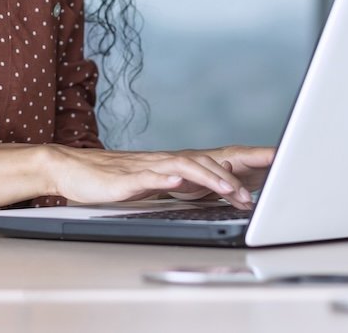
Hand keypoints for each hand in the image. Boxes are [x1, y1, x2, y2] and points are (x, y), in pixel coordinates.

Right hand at [43, 145, 275, 209]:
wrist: (70, 169)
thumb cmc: (111, 179)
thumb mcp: (155, 184)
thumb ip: (181, 184)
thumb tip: (213, 188)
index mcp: (173, 163)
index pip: (216, 158)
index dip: (246, 158)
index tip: (277, 161)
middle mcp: (163, 160)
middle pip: (206, 161)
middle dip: (236, 172)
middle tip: (260, 185)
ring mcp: (145, 168)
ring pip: (183, 167)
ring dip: (208, 178)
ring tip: (229, 190)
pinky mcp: (125, 179)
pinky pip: (148, 177)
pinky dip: (166, 178)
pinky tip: (178, 180)